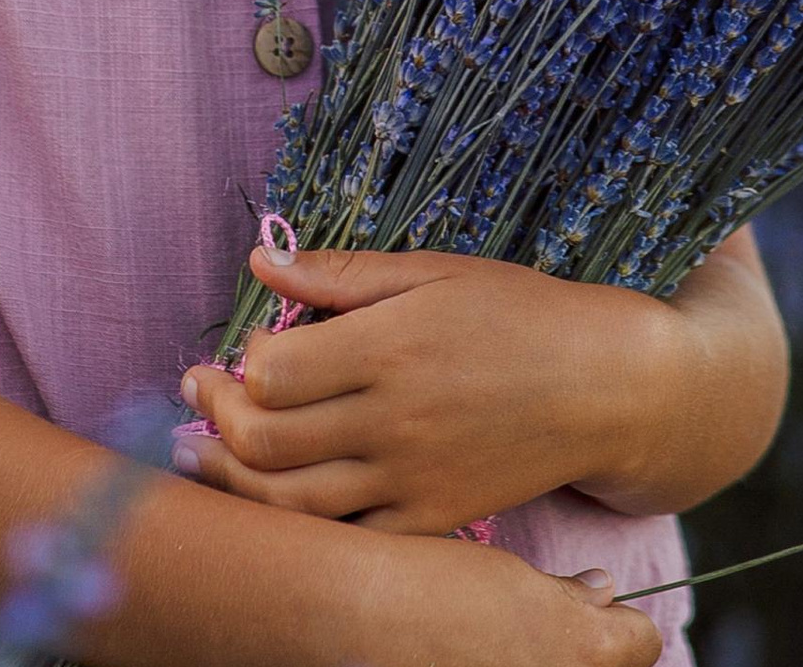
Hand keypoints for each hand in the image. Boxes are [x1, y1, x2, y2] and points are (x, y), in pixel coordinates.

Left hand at [178, 242, 681, 534]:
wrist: (604, 387)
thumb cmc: (518, 313)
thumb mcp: (433, 272)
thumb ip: (342, 275)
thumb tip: (259, 263)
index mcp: (391, 346)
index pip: (271, 372)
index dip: (240, 363)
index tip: (241, 348)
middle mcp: (394, 419)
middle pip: (267, 441)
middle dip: (215, 419)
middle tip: (198, 393)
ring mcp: (412, 480)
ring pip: (290, 503)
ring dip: (232, 478)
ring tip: (203, 450)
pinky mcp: (430, 521)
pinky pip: (345, 538)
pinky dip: (298, 523)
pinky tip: (275, 494)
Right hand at [358, 528, 664, 666]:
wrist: (357, 615)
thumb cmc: (432, 581)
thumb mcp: (509, 575)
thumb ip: (568, 596)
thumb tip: (603, 590)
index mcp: (582, 652)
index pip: (640, 642)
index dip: (617, 623)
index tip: (597, 609)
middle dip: (579, 648)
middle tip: (538, 625)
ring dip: (538, 663)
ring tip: (493, 639)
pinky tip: (465, 658)